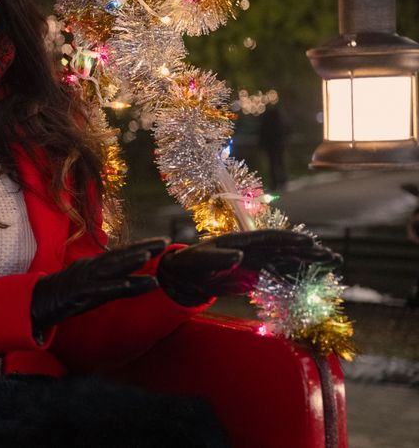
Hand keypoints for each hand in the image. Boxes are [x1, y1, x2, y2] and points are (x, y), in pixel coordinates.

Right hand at [30, 238, 165, 338]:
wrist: (37, 301)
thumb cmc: (67, 295)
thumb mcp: (94, 287)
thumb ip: (115, 283)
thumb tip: (138, 281)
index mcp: (94, 264)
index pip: (122, 252)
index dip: (142, 245)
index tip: (163, 241)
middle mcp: (91, 267)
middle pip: (120, 255)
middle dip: (143, 248)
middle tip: (165, 242)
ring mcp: (85, 278)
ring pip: (111, 268)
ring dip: (130, 261)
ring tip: (148, 256)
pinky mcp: (80, 293)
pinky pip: (102, 289)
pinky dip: (117, 286)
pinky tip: (131, 284)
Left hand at [157, 229, 338, 306]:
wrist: (184, 274)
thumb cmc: (190, 264)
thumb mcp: (200, 260)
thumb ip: (218, 258)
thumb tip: (239, 256)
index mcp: (241, 240)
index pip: (270, 238)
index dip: (290, 239)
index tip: (309, 242)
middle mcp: (253, 248)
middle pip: (286, 248)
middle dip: (310, 252)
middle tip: (334, 257)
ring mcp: (256, 261)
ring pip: (288, 261)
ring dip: (309, 263)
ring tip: (332, 265)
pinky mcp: (256, 274)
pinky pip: (280, 275)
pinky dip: (297, 277)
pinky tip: (313, 280)